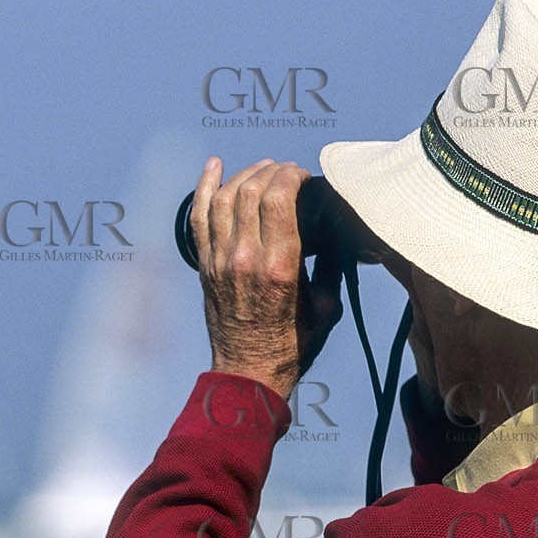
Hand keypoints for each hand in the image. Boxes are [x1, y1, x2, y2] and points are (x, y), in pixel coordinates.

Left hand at [189, 157, 344, 400]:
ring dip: (244, 175)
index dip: (291, 176)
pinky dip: (203, 187)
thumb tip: (338, 232)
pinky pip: (198, 217)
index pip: (278, 198)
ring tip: (262, 169)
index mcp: (279, 267)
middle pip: (251, 192)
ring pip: (223, 198)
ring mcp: (219, 260)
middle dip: (272, 172)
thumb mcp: (326, 306)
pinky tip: (213, 166)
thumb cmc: (293, 343)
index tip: (303, 177)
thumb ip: (330, 266)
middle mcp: (245, 258)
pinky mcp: (204, 265)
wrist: (248, 372)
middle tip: (287, 172)